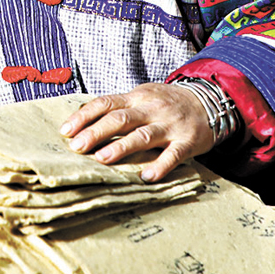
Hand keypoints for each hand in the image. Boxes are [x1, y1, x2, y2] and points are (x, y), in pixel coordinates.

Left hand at [59, 82, 214, 181]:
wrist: (209, 100)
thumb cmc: (167, 102)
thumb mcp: (142, 97)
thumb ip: (118, 109)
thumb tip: (84, 123)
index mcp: (136, 97)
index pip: (105, 103)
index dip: (84, 116)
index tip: (65, 130)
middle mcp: (151, 108)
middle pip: (120, 119)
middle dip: (96, 133)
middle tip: (76, 147)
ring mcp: (169, 125)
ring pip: (143, 135)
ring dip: (121, 148)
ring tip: (102, 159)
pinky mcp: (187, 141)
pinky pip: (173, 154)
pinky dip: (160, 165)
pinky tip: (146, 176)